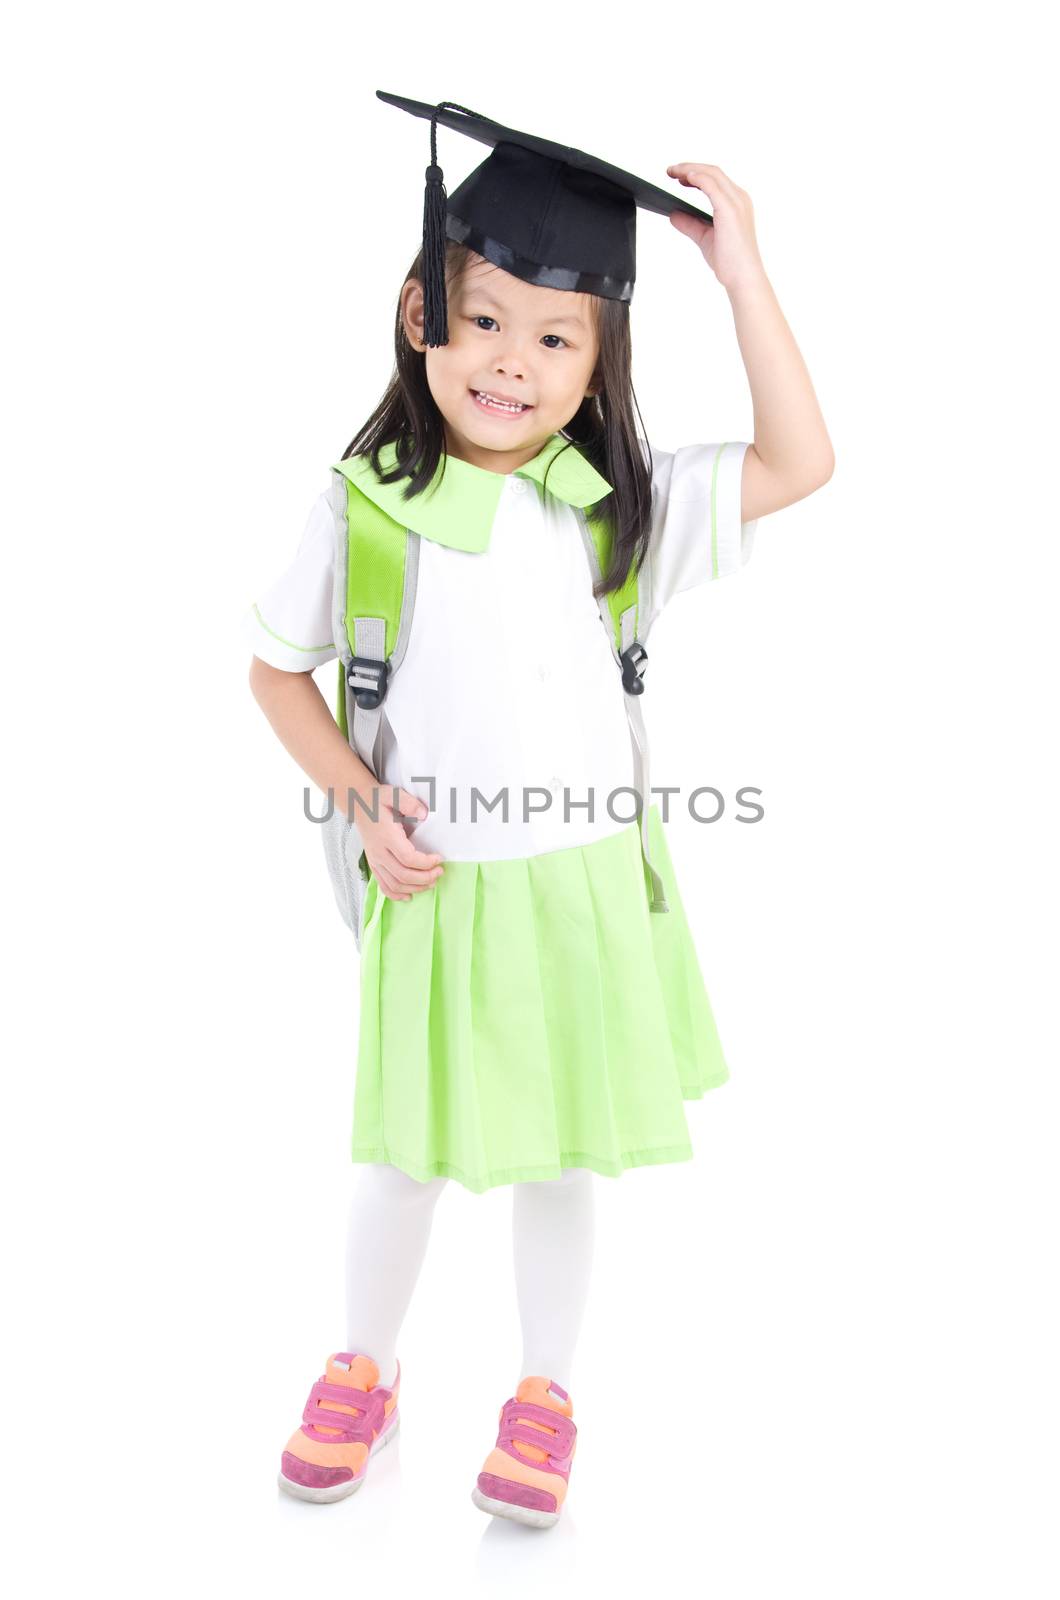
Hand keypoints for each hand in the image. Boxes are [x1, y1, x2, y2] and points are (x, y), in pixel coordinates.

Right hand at [356, 785, 444, 902]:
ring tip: (431, 882)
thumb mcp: (394, 795)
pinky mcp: (373, 864)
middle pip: (403, 875)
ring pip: (394, 885)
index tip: (439, 858)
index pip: (408, 858)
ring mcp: (375, 860)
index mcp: (386, 837)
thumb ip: (409, 804)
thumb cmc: (379, 800)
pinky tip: (409, 895)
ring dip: (415, 888)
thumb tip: (424, 815)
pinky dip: (396, 895)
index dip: (426, 863)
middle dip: (425, 878)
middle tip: (440, 872)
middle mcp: (379, 852)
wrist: (358, 804)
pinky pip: (383, 886)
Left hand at [665, 163, 763, 290]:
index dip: (696, 173)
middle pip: (713, 171)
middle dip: (690, 167)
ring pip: (712, 173)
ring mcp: (736, 202)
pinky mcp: (729, 209)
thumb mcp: (704, 238)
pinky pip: (711, 185)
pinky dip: (697, 177)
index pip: (716, 179)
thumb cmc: (731, 262)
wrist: (743, 277)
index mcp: (736, 203)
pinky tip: (685, 177)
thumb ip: (690, 224)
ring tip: (673, 171)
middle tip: (670, 171)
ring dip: (690, 169)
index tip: (679, 176)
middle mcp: (739, 198)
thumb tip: (673, 214)